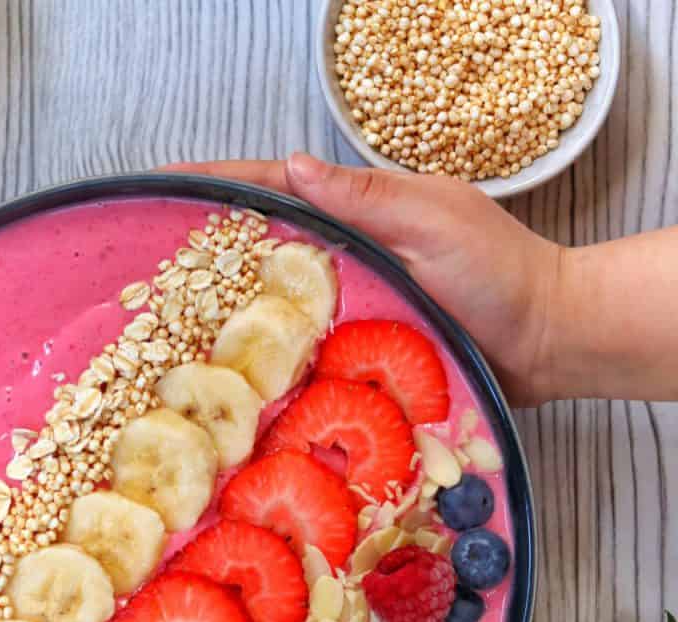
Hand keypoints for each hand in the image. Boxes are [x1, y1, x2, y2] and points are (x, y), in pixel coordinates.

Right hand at [170, 154, 564, 406]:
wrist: (546, 342)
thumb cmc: (500, 274)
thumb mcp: (435, 219)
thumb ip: (366, 198)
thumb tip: (291, 168)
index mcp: (361, 214)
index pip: (276, 189)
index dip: (220, 186)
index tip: (164, 189)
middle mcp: (349, 259)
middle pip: (266, 249)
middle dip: (208, 253)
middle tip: (146, 268)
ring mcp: (354, 308)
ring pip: (280, 308)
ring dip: (230, 317)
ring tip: (169, 330)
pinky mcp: (362, 355)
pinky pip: (307, 356)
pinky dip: (271, 364)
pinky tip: (235, 381)